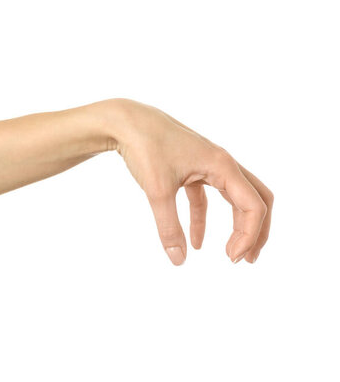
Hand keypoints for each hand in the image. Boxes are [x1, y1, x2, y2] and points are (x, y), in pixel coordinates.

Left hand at [104, 99, 272, 264]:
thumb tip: (178, 259)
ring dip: (237, 225)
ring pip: (234, 198)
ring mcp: (207, 165)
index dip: (249, 235)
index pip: (254, 205)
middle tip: (248, 260)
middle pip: (255, 199)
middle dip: (256, 230)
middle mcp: (221, 164)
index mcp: (223, 166)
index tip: (231, 258)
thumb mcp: (158, 191)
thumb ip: (169, 227)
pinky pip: (205, 198)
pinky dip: (203, 220)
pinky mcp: (190, 169)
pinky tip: (195, 243)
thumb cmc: (145, 147)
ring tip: (232, 254)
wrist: (125, 121)